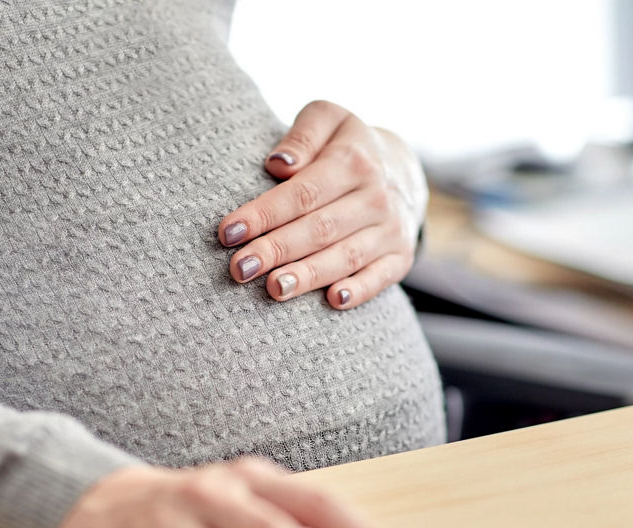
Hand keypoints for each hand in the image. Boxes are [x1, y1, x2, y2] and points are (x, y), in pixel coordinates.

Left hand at [218, 100, 427, 309]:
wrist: (403, 170)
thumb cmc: (347, 146)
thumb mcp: (328, 121)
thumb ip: (303, 135)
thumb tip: (278, 164)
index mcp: (354, 161)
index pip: (302, 193)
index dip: (264, 214)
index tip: (228, 233)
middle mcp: (376, 197)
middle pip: (320, 229)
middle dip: (276, 250)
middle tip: (240, 268)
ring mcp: (391, 229)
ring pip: (346, 257)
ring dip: (308, 276)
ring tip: (273, 289)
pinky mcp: (400, 256)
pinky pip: (381, 277)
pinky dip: (360, 290)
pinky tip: (334, 301)